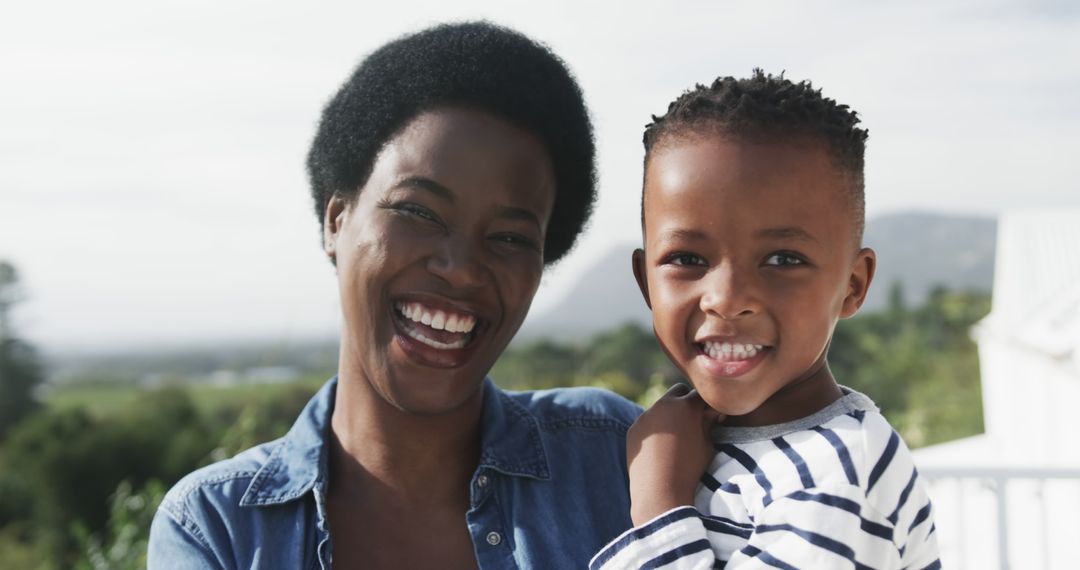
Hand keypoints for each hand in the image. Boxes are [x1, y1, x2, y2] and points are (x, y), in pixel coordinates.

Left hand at [627, 383, 723, 525]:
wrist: (659, 492)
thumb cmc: (690, 469)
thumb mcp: (708, 446)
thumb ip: (709, 424)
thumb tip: (712, 413)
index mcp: (686, 406)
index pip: (702, 395)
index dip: (709, 405)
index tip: (713, 417)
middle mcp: (663, 405)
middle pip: (679, 392)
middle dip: (687, 401)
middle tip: (694, 420)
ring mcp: (645, 416)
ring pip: (661, 406)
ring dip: (670, 415)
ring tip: (675, 437)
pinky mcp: (634, 429)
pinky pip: (648, 422)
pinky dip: (656, 428)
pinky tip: (660, 447)